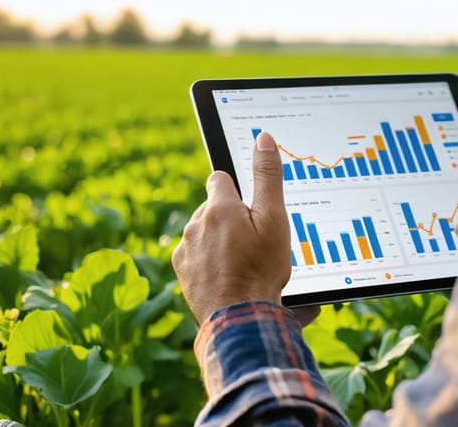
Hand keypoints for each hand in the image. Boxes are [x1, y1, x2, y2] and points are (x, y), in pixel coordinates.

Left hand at [172, 132, 291, 323]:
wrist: (239, 318)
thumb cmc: (260, 269)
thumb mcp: (274, 220)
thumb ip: (268, 177)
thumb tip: (264, 139)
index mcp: (218, 207)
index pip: (219, 179)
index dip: (237, 189)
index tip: (249, 206)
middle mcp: (195, 224)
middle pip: (213, 208)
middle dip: (231, 219)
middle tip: (255, 241)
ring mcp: (186, 249)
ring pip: (205, 233)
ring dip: (221, 242)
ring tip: (245, 263)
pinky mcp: (182, 272)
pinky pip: (197, 257)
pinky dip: (211, 262)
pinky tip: (230, 277)